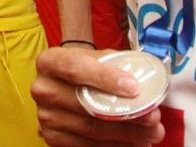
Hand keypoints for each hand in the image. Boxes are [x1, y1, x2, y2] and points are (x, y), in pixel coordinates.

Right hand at [31, 47, 164, 145]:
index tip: (134, 87)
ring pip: (91, 129)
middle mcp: (42, 89)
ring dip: (127, 134)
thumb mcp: (96, 57)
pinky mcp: (53, 138)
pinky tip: (135, 142)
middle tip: (153, 116)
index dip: (105, 78)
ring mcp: (46, 117)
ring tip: (152, 132)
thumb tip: (144, 80)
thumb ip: (115, 64)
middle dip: (125, 113)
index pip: (75, 69)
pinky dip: (116, 146)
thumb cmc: (86, 70)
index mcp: (49, 62)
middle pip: (86, 105)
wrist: (65, 86)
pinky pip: (89, 146)